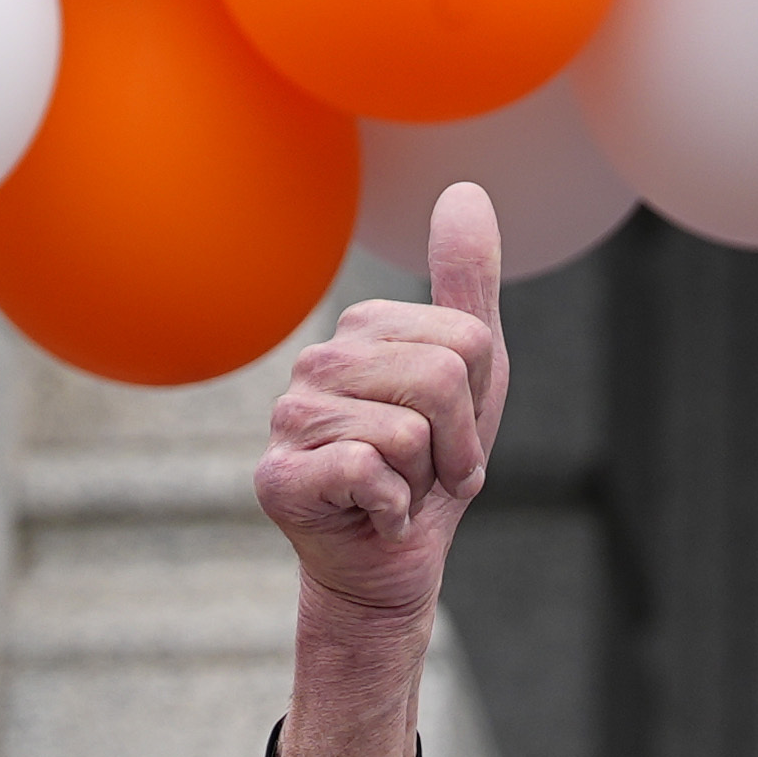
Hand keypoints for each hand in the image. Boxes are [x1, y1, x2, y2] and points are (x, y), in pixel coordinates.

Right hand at [259, 182, 502, 756]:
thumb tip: (467, 191)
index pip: (466, 342)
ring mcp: (289, 421)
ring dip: (426, 481)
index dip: (479, 406)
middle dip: (458, 444)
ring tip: (398, 491)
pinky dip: (395, 510)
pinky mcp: (278, 479)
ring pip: (410, 430)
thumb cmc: (432, 468)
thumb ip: (468, 286)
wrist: (393, 566)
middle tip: (429, 472)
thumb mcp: (474, 375)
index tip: (452, 437)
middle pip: (442, 377)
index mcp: (359, 331)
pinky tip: (373, 516)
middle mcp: (314, 366)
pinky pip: (371, 471)